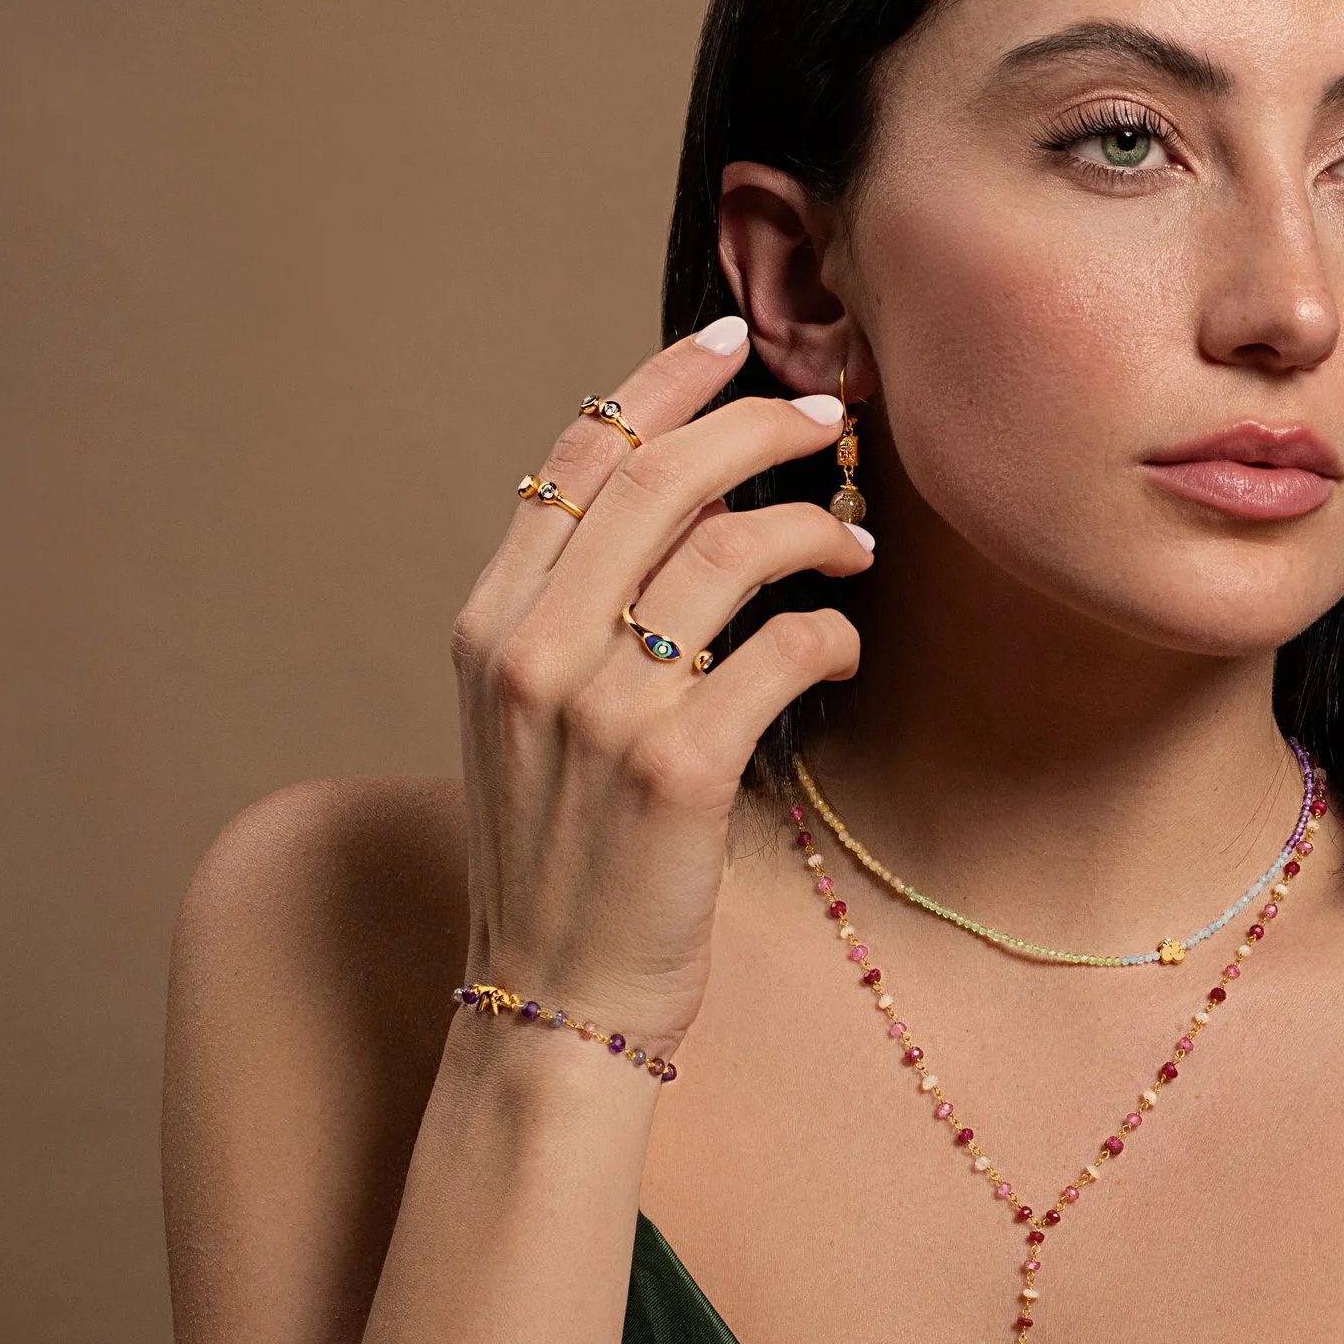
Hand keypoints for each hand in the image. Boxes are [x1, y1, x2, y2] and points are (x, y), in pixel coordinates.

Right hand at [447, 317, 872, 1056]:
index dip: (660, 384)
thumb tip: (675, 512)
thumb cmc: (565, 861)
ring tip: (854, 546)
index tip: (728, 344)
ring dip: (812, 529)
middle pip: (658, 478)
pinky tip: (840, 646)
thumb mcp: (532, 726)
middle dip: (757, 426)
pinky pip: (779, 651)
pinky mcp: (676, 771)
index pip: (577, 459)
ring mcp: (601, 710)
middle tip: (827, 422)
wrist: (555, 1000)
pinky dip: (827, 633)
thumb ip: (573, 621)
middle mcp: (532, 652)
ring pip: (727, 550)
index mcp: (489, 626)